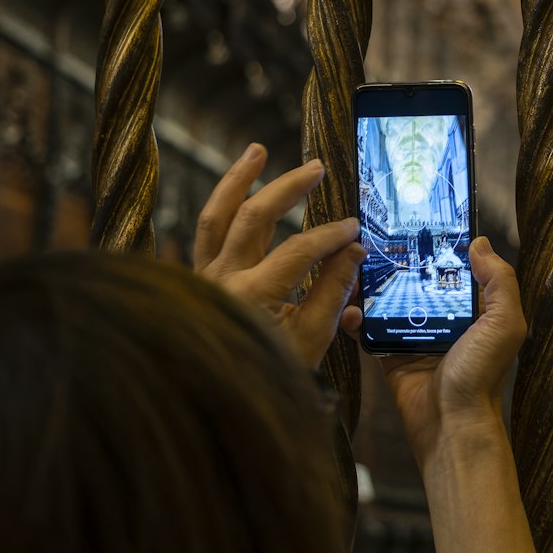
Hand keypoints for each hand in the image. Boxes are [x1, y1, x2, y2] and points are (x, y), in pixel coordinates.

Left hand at [195, 143, 364, 369]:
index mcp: (251, 297)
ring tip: (256, 150)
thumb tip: (355, 251)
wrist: (217, 402)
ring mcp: (203, 278)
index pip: (298, 251)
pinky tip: (237, 190)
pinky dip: (221, 207)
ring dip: (237, 180)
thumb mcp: (311, 340)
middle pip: (253, 218)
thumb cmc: (270, 374)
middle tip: (315, 168)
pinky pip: (206, 234)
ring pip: (216, 217)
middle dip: (287, 188)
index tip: (355, 228)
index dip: (330, 236)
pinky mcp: (197, 279)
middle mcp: (220, 281)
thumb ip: (333, 292)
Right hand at [341, 236, 525, 473]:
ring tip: (352, 264)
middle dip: (398, 261)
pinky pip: (369, 330)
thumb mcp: (504, 323)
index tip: (416, 220)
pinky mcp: (389, 354)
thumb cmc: (480, 375)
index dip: (439, 246)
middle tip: (372, 237)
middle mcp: (444, 319)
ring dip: (371, 285)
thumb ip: (500, 281)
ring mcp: (414, 336)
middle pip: (417, 281)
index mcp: (474, 309)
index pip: (455, 269)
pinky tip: (345, 305)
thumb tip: (479, 242)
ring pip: (389, 301)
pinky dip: (354, 318)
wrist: (449, 424)